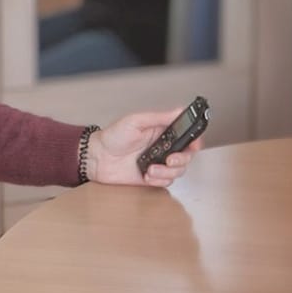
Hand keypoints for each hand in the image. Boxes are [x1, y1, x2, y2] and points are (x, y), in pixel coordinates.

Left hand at [86, 107, 204, 186]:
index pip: (186, 136)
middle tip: (169, 159)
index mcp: (161, 132)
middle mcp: (163, 148)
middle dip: (181, 159)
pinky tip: (146, 175)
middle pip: (186, 156)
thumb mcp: (136, 121)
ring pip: (177, 171)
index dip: (194, 140)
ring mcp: (158, 163)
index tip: (194, 144)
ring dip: (166, 171)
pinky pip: (165, 182)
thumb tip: (179, 111)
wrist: (97, 158)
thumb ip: (159, 118)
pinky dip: (158, 180)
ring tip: (151, 168)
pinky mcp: (151, 177)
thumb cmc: (112, 136)